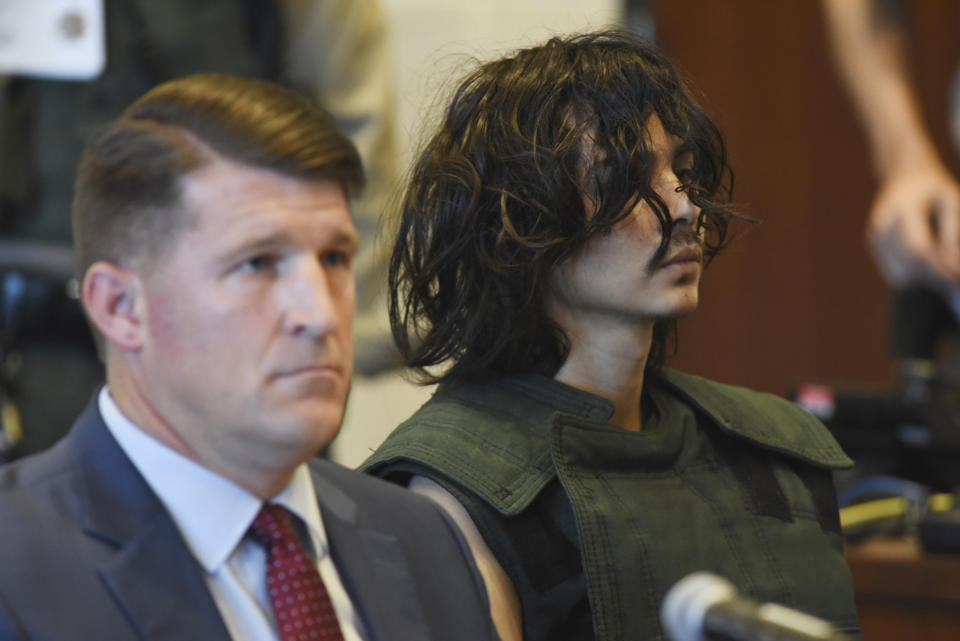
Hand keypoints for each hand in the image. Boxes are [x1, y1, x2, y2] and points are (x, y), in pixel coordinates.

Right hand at [867, 159, 959, 287]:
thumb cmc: (934, 189)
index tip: (956, 278)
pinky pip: (896, 272)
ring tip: (944, 268)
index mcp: (902, 208)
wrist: (904, 175)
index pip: (918, 247)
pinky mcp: (874, 246)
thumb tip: (953, 269)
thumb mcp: (952, 202)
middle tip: (956, 280)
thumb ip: (952, 233)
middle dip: (935, 276)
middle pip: (908, 263)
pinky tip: (928, 262)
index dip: (938, 266)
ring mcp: (874, 237)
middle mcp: (882, 224)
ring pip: (901, 273)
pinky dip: (914, 274)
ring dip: (925, 277)